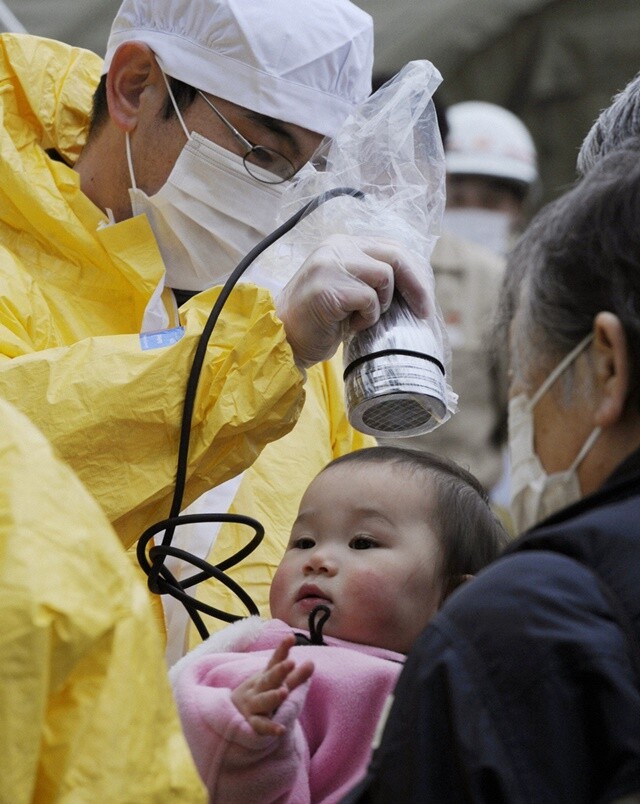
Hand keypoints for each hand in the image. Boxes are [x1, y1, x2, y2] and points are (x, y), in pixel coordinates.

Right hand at [231, 634, 313, 735]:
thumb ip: (296, 677)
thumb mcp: (277, 685)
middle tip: (290, 662)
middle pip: (268, 679)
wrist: (231, 716)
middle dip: (279, 671)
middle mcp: (258, 689)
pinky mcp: (251, 724)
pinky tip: (281, 730)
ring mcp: (253, 706)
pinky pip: (260, 726)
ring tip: (283, 692)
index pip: (274, 661)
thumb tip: (312, 662)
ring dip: (272, 697)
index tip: (291, 637)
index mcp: (265, 677)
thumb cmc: (261, 697)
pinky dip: (270, 728)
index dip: (282, 650)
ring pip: (262, 701)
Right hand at [276, 234, 429, 368]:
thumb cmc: (320, 321)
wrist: (285, 339)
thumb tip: (417, 284)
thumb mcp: (350, 291)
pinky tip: (348, 325)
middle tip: (424, 311)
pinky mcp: (329, 286)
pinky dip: (366, 317)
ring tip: (361, 319)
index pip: (392, 247)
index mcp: (343, 244)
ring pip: (384, 276)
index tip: (424, 299)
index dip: (414, 273)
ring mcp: (331, 264)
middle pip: (395, 256)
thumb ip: (373, 278)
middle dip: (416, 285)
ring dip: (380, 305)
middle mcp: (337, 246)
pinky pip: (369, 299)